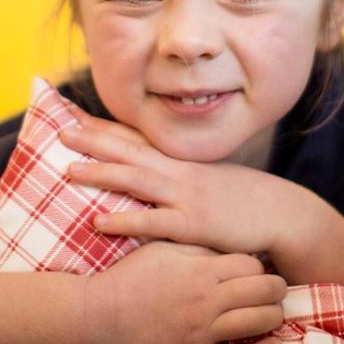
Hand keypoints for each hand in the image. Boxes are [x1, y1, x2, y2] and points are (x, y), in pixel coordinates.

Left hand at [60, 115, 316, 257]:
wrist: (283, 213)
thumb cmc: (247, 201)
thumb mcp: (213, 180)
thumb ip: (184, 177)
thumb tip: (159, 175)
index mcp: (183, 161)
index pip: (137, 138)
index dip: (105, 129)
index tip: (75, 118)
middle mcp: (180, 172)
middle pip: (129, 151)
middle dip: (94, 140)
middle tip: (59, 131)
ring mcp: (185, 196)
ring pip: (135, 180)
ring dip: (101, 173)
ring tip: (68, 170)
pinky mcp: (192, 224)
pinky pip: (151, 222)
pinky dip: (124, 221)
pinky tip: (98, 223)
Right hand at [84, 241, 285, 343]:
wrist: (98, 316)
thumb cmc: (127, 278)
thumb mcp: (161, 249)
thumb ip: (196, 248)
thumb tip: (224, 248)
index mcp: (200, 271)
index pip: (249, 265)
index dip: (258, 265)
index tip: (257, 267)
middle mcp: (207, 301)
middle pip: (262, 291)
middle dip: (275, 287)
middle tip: (277, 287)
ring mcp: (203, 331)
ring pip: (258, 321)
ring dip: (273, 315)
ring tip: (276, 311)